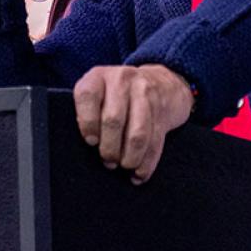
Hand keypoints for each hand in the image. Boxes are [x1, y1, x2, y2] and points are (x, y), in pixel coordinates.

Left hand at [73, 64, 194, 184]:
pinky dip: (146, 163)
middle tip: (108, 161)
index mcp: (99, 77)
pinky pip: (155, 142)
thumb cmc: (115, 96)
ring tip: (124, 166)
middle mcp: (122, 80)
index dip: (87, 122)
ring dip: (130, 158)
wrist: (159, 82)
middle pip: (113, 120)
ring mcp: (146, 94)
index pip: (88, 96)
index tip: (90, 142)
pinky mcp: (163, 112)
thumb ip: (87, 112)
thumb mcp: (97, 92)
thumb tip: (88, 145)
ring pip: (137, 134)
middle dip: (109, 148)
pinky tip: (139, 174)